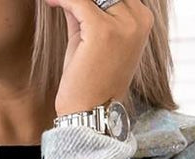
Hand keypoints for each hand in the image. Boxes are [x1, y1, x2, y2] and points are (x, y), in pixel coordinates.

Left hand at [41, 0, 153, 116]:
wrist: (90, 112)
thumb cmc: (90, 81)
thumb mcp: (93, 39)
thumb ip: (87, 12)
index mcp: (143, 20)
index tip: (75, 1)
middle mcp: (138, 20)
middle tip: (64, 0)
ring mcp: (123, 25)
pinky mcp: (102, 31)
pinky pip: (77, 1)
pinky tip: (51, 2)